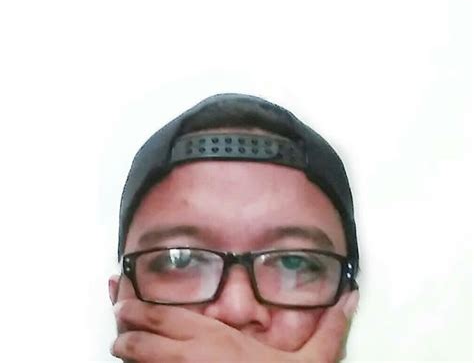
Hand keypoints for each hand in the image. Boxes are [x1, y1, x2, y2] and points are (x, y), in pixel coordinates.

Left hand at [111, 290, 358, 362]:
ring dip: (124, 351)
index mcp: (215, 341)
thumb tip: (353, 296)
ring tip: (117, 343)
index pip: (166, 317)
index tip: (122, 297)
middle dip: (124, 325)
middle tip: (117, 314)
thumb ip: (330, 329)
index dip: (139, 306)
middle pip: (141, 337)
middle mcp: (191, 358)